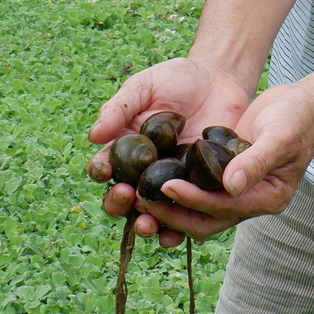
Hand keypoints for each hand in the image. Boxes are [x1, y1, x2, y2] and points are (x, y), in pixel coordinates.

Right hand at [86, 56, 252, 245]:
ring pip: (151, 213)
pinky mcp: (199, 189)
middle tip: (126, 196)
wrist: (219, 79)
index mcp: (125, 149)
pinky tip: (177, 233)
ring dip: (145, 223)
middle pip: (123, 198)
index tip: (103, 170)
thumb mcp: (145, 86)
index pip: (104, 167)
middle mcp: (143, 172)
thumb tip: (93, 136)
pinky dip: (179, 229)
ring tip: (148, 224)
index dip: (100, 172)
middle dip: (119, 203)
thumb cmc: (176, 79)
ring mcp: (171, 183)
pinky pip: (186, 214)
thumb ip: (119, 108)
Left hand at [135, 77, 313, 243]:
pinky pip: (197, 189)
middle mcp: (251, 201)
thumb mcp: (281, 135)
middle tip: (141, 199)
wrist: (301, 103)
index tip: (166, 187)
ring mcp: (237, 192)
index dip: (194, 200)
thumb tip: (232, 186)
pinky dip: (175, 188)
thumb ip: (257, 160)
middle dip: (173, 214)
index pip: (224, 208)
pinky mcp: (224, 177)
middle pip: (205, 220)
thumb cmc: (297, 117)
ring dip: (169, 207)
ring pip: (197, 210)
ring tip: (139, 194)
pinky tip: (151, 177)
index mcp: (268, 198)